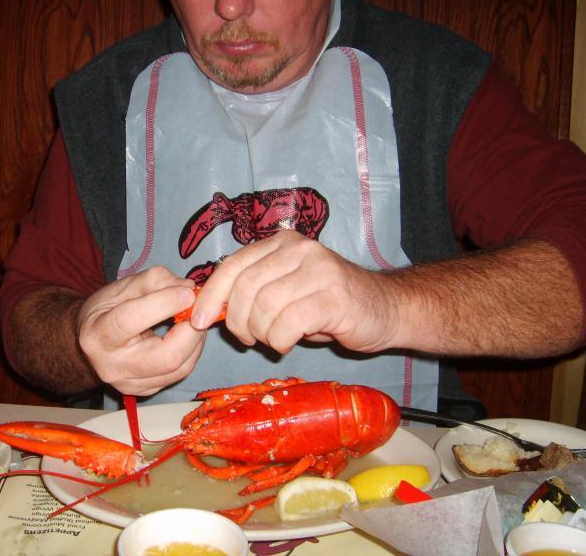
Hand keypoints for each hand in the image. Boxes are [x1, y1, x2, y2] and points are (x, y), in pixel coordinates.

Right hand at [77, 266, 205, 395]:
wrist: (87, 343)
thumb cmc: (105, 311)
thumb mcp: (121, 287)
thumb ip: (155, 281)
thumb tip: (188, 288)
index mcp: (99, 335)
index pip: (132, 320)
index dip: (164, 304)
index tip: (188, 293)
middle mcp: (113, 367)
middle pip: (167, 357)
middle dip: (192, 330)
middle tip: (199, 309)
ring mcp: (131, 385)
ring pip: (180, 368)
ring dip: (196, 341)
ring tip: (195, 319)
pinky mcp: (146, 391)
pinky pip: (180, 373)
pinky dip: (191, 352)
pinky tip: (187, 336)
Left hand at [189, 230, 398, 353]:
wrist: (386, 308)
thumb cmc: (330, 303)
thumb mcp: (288, 288)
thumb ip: (255, 290)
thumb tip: (212, 309)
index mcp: (281, 243)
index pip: (232, 265)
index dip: (211, 296)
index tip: (199, 321)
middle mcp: (299, 249)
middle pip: (245, 287)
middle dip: (238, 321)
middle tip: (249, 338)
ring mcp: (318, 270)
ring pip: (264, 307)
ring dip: (262, 333)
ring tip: (275, 339)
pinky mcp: (334, 297)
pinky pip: (288, 323)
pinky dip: (280, 340)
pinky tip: (289, 342)